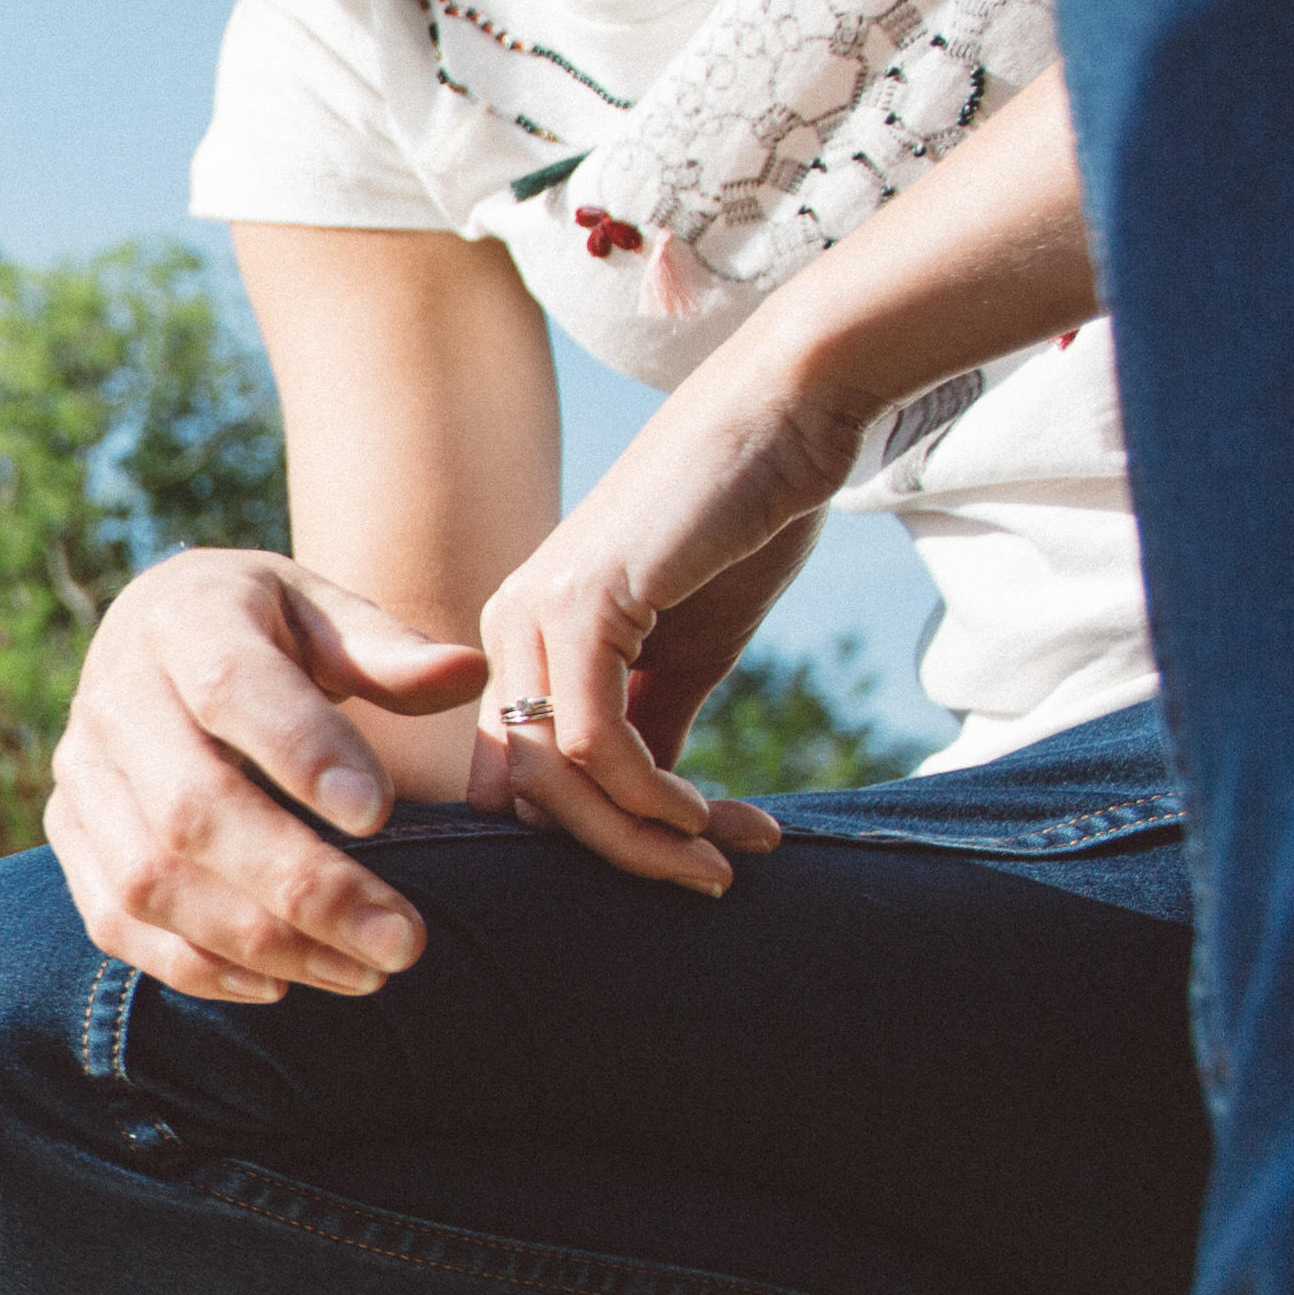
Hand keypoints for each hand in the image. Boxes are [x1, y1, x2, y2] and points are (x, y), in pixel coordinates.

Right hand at [42, 550, 488, 1002]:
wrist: (156, 630)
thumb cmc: (266, 627)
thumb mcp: (324, 612)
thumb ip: (387, 651)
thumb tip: (465, 675)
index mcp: (182, 620)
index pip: (231, 689)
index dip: (301, 754)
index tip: (381, 814)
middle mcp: (113, 699)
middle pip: (191, 810)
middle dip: (301, 887)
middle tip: (402, 941)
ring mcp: (80, 775)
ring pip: (149, 881)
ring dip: (260, 942)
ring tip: (362, 973)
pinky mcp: (68, 835)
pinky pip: (114, 921)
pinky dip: (195, 968)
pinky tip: (281, 985)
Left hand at [466, 359, 864, 890]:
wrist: (787, 414)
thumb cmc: (741, 521)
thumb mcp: (690, 653)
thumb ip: (656, 731)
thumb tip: (650, 819)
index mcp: (522, 641)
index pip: (524, 779)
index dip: (600, 839)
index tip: (695, 859)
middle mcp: (506, 630)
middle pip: (525, 794)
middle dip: (617, 856)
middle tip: (707, 880)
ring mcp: (534, 613)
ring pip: (553, 780)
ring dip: (638, 840)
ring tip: (716, 861)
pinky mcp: (582, 603)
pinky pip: (590, 740)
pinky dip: (646, 796)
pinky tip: (703, 816)